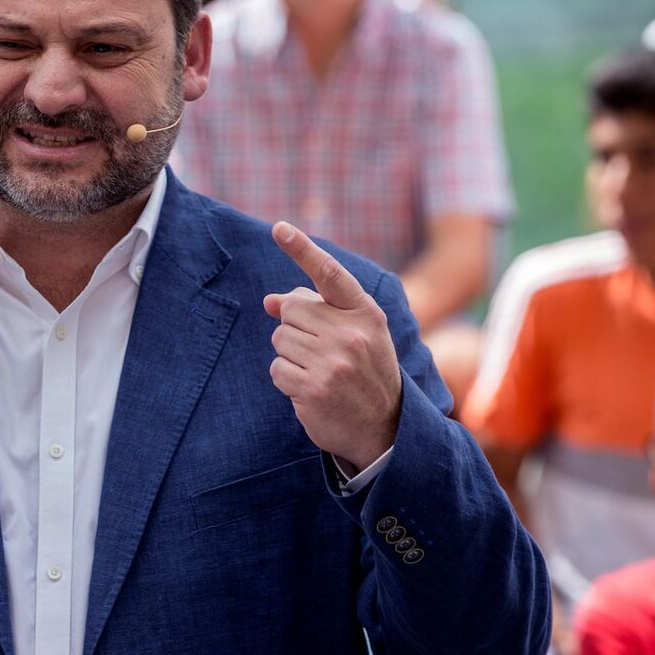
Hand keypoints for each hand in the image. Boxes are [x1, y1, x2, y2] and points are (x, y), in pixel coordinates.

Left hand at [263, 222, 402, 468]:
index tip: (279, 228)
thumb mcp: (352, 333)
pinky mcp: (314, 388)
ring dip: (290, 356)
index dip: (302, 249)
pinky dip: (286, 379)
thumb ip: (315, 310)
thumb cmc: (362, 370)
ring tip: (318, 371)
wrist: (384, 426)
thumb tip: (270, 301)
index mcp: (364, 312)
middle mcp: (351, 333)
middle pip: (291, 311)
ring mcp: (334, 362)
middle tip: (320, 352)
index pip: (329, 273)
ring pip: (280, 339)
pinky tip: (309, 388)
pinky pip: (277, 369)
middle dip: (296, 329)